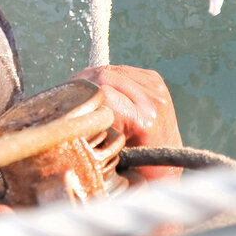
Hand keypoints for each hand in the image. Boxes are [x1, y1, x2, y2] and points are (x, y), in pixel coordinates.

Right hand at [71, 64, 182, 182]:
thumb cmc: (139, 165)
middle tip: (68, 93)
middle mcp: (153, 101)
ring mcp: (156, 88)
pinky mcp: (155, 80)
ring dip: (94, 78)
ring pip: (111, 69)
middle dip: (83, 82)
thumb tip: (71, 114)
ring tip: (83, 93)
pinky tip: (102, 90)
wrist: (168, 161)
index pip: (102, 91)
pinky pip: (122, 70)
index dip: (80, 93)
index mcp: (143, 121)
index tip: (67, 102)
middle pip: (105, 74)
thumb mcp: (113, 156)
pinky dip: (108, 77)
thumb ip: (96, 132)